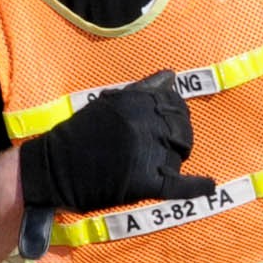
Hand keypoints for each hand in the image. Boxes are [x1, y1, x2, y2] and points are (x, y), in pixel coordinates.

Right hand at [18, 73, 219, 214]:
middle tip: (165, 148)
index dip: (177, 116)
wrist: (53, 169)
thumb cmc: (80, 134)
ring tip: (154, 166)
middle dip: (179, 139)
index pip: (177, 105)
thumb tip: (172, 75)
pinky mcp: (143, 182)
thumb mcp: (108, 103)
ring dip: (172, 162)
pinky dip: (197, 187)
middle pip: (183, 131)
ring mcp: (145, 153)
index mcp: (136, 102)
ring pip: (178, 157)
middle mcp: (144, 124)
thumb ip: (142, 90)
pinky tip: (209, 187)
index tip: (170, 125)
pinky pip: (179, 185)